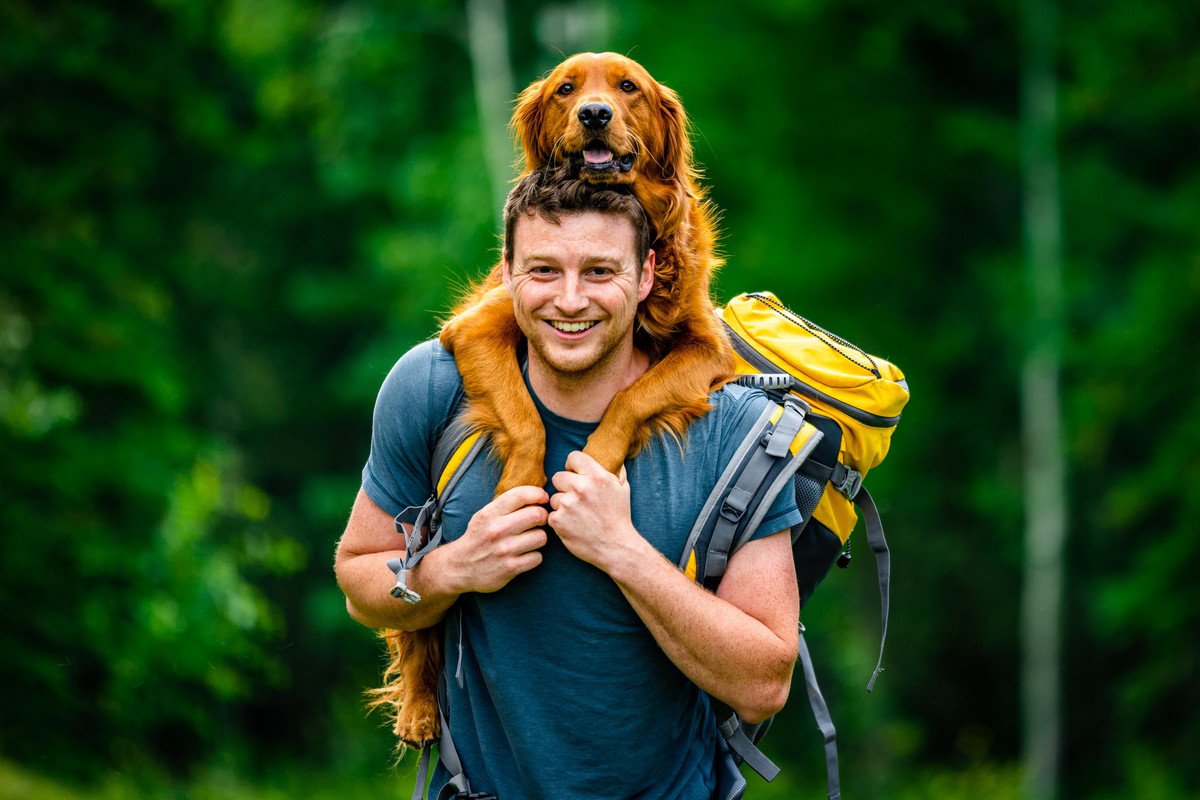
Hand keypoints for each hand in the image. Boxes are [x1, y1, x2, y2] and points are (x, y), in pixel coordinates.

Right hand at [447, 485, 548, 593]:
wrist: (460, 567)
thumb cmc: (478, 538)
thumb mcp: (484, 516)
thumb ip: (506, 505)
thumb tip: (537, 494)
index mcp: (490, 514)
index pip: (521, 495)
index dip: (538, 494)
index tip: (543, 499)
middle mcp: (497, 530)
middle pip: (537, 515)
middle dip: (542, 517)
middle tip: (538, 521)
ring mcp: (505, 550)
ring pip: (541, 537)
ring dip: (538, 539)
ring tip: (529, 541)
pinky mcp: (510, 568)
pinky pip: (537, 557)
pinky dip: (534, 557)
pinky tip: (524, 556)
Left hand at [548, 451, 641, 573]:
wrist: (616, 547)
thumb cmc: (620, 517)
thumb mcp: (624, 489)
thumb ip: (616, 471)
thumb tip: (614, 458)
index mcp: (597, 476)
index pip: (573, 457)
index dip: (572, 465)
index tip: (574, 474)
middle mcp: (581, 488)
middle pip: (558, 476)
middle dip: (565, 486)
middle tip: (575, 498)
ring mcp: (568, 504)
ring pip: (554, 497)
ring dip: (562, 505)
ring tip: (577, 515)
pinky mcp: (558, 521)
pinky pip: (552, 514)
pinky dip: (560, 521)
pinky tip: (573, 526)